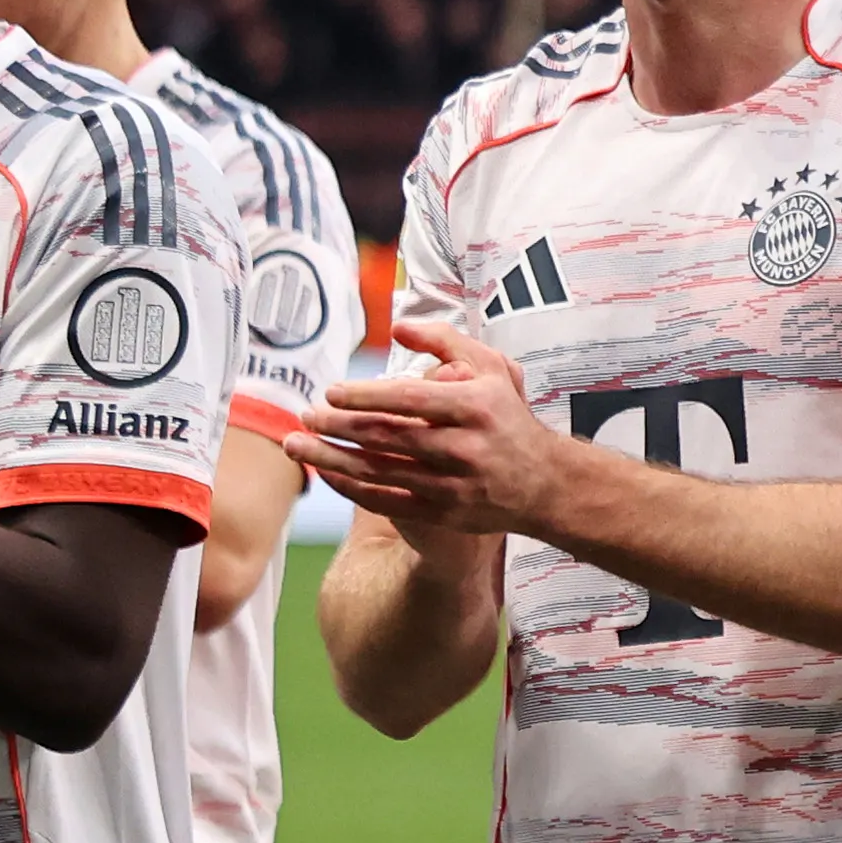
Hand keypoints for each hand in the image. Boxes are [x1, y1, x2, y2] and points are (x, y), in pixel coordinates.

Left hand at [303, 319, 559, 541]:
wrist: (545, 485)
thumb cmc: (509, 418)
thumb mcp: (492, 368)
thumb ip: (445, 341)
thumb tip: (398, 328)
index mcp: (475, 406)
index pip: (410, 399)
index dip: (365, 397)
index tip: (330, 392)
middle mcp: (464, 447)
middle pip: (387, 437)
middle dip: (338, 427)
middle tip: (305, 416)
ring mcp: (453, 485)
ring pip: (379, 472)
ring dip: (331, 459)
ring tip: (296, 444)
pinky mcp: (444, 513)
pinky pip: (387, 502)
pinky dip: (351, 488)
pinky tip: (325, 472)